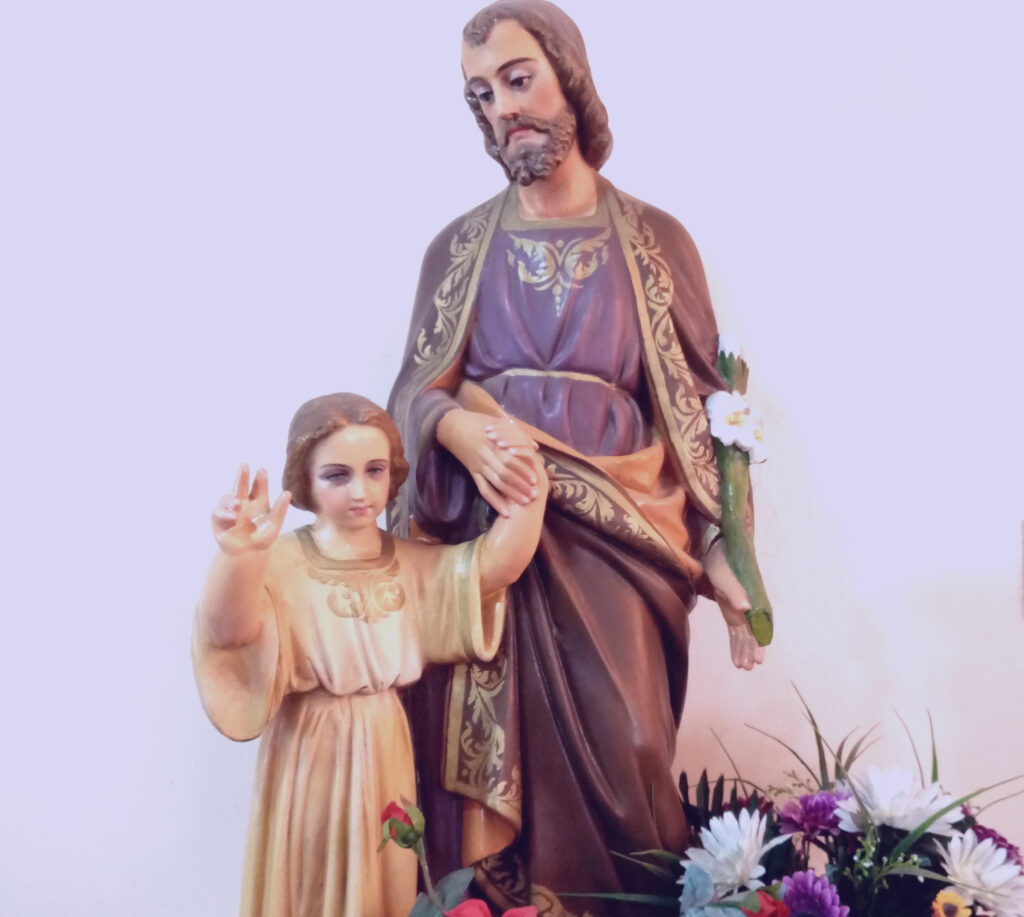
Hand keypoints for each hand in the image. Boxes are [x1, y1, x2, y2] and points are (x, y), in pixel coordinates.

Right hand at [212, 464, 290, 554]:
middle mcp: (242, 504)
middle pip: (240, 487)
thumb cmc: (261, 538)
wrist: (247, 555)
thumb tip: (288, 493)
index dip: (260, 480)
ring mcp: (229, 512)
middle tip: (244, 466)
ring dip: (231, 499)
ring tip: (238, 504)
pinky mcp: (218, 522)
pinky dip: (223, 514)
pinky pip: (217, 514)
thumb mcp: (274, 525)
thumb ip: (280, 510)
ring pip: (227, 499)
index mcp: (256, 503)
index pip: (258, 488)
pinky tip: (232, 517)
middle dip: (241, 476)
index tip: (262, 470)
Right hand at [436, 409, 540, 516]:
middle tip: (534, 496)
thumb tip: (535, 446)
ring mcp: (479, 466)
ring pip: (496, 484)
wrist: (452, 426)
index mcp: (494, 443)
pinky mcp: (473, 473)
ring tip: (524, 503)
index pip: (511, 460)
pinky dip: (495, 502)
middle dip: (521, 486)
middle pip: (505, 475)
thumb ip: (517, 434)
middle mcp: (486, 456)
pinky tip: (505, 511)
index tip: (535, 480)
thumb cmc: (478, 422)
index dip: (523, 471)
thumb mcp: (498, 422)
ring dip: (511, 495)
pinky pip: (484, 490)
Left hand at [703, 538, 765, 670]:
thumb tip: (746, 608)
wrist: (716, 548)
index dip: (760, 639)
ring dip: (744, 650)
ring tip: (743, 667)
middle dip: (753, 648)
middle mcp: (750, 605)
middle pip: (754, 631)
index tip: (759, 655)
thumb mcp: (723, 573)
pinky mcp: (732, 612)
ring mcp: (741, 610)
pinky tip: (736, 660)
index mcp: (753, 596)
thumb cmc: (721, 560)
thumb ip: (734, 590)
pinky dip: (736, 646)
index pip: (760, 622)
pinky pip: (736, 632)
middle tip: (750, 665)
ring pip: (745, 635)